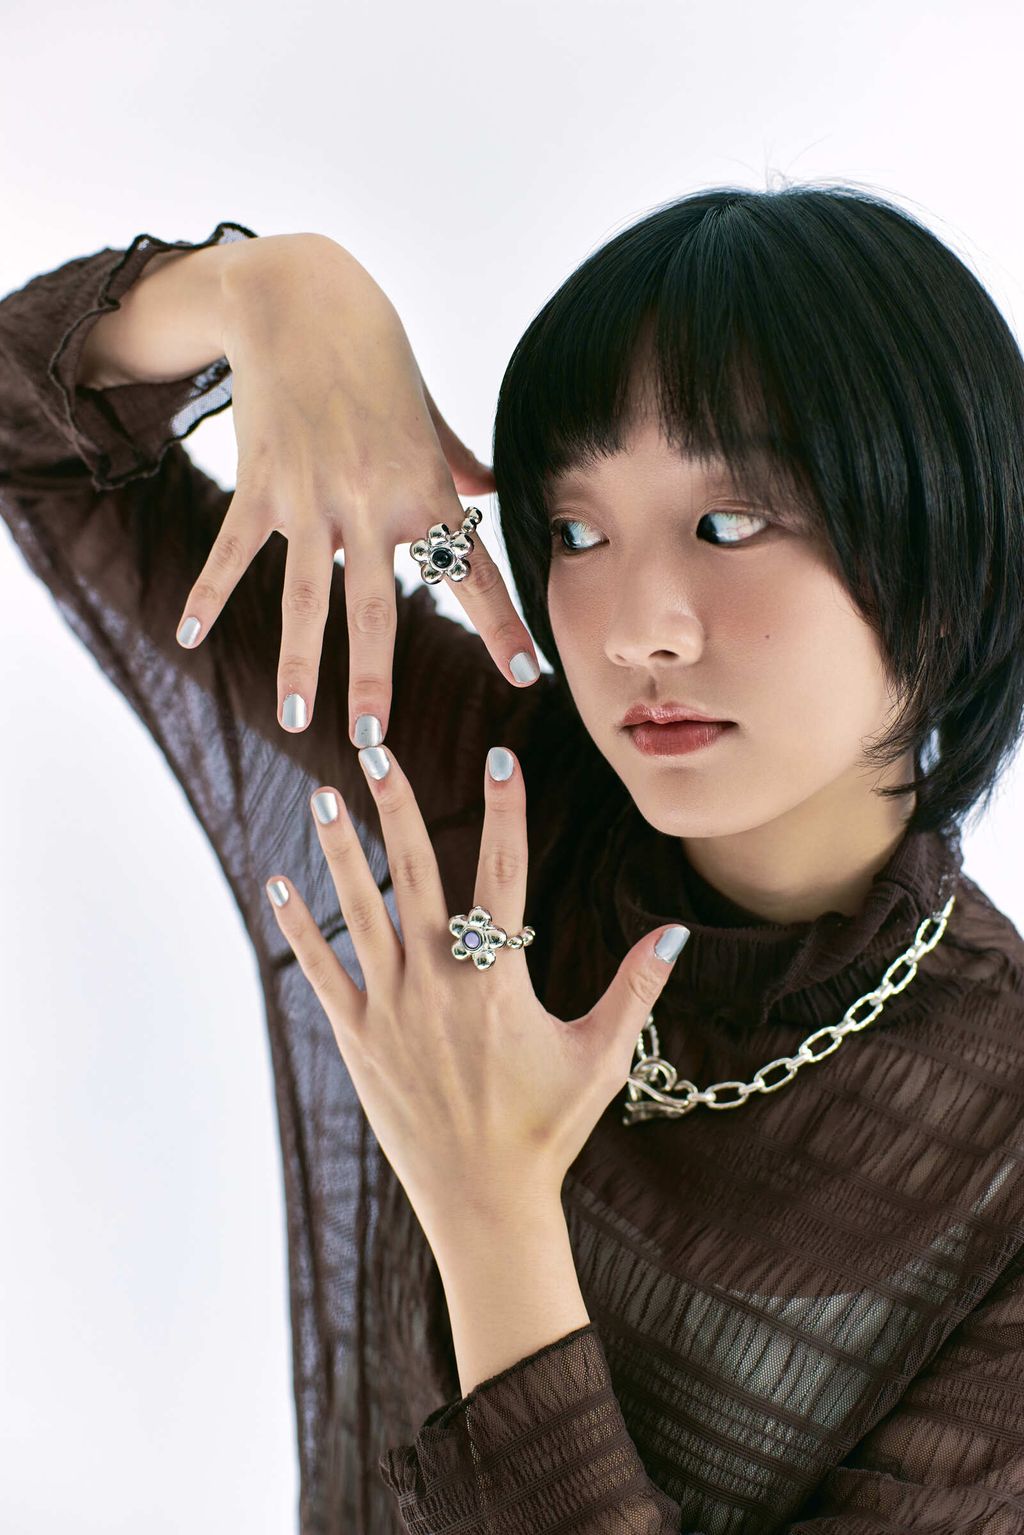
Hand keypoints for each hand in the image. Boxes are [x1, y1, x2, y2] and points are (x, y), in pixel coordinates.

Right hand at [174, 232, 538, 740]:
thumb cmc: (374, 350)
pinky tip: (188, 638)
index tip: (522, 676)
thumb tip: (490, 492)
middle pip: (376, 608)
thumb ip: (457, 459)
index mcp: (424, 487)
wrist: (298, 296)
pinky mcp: (259, 486)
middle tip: (376, 739)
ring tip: (293, 718)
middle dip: (376, 677)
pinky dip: (208, 595)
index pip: (472, 570)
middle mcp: (370, 503)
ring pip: (304, 597)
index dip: (500, 626)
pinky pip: (232, 553)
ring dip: (298, 662)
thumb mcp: (427, 409)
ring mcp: (310, 499)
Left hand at [262, 740, 688, 1242]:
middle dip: (395, 807)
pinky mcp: (358, 1037)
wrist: (484, 1202)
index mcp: (498, 981)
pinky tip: (278, 883)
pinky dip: (300, 927)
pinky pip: (322, 971)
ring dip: (339, 851)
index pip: (504, 874)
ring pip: (361, 911)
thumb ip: (635, 989)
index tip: (500, 757)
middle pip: (414, 874)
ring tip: (323, 796)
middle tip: (376, 751)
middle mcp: (438, 983)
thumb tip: (673, 933)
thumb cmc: (548, 1129)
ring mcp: (392, 1008)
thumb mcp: (602, 1058)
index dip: (505, 811)